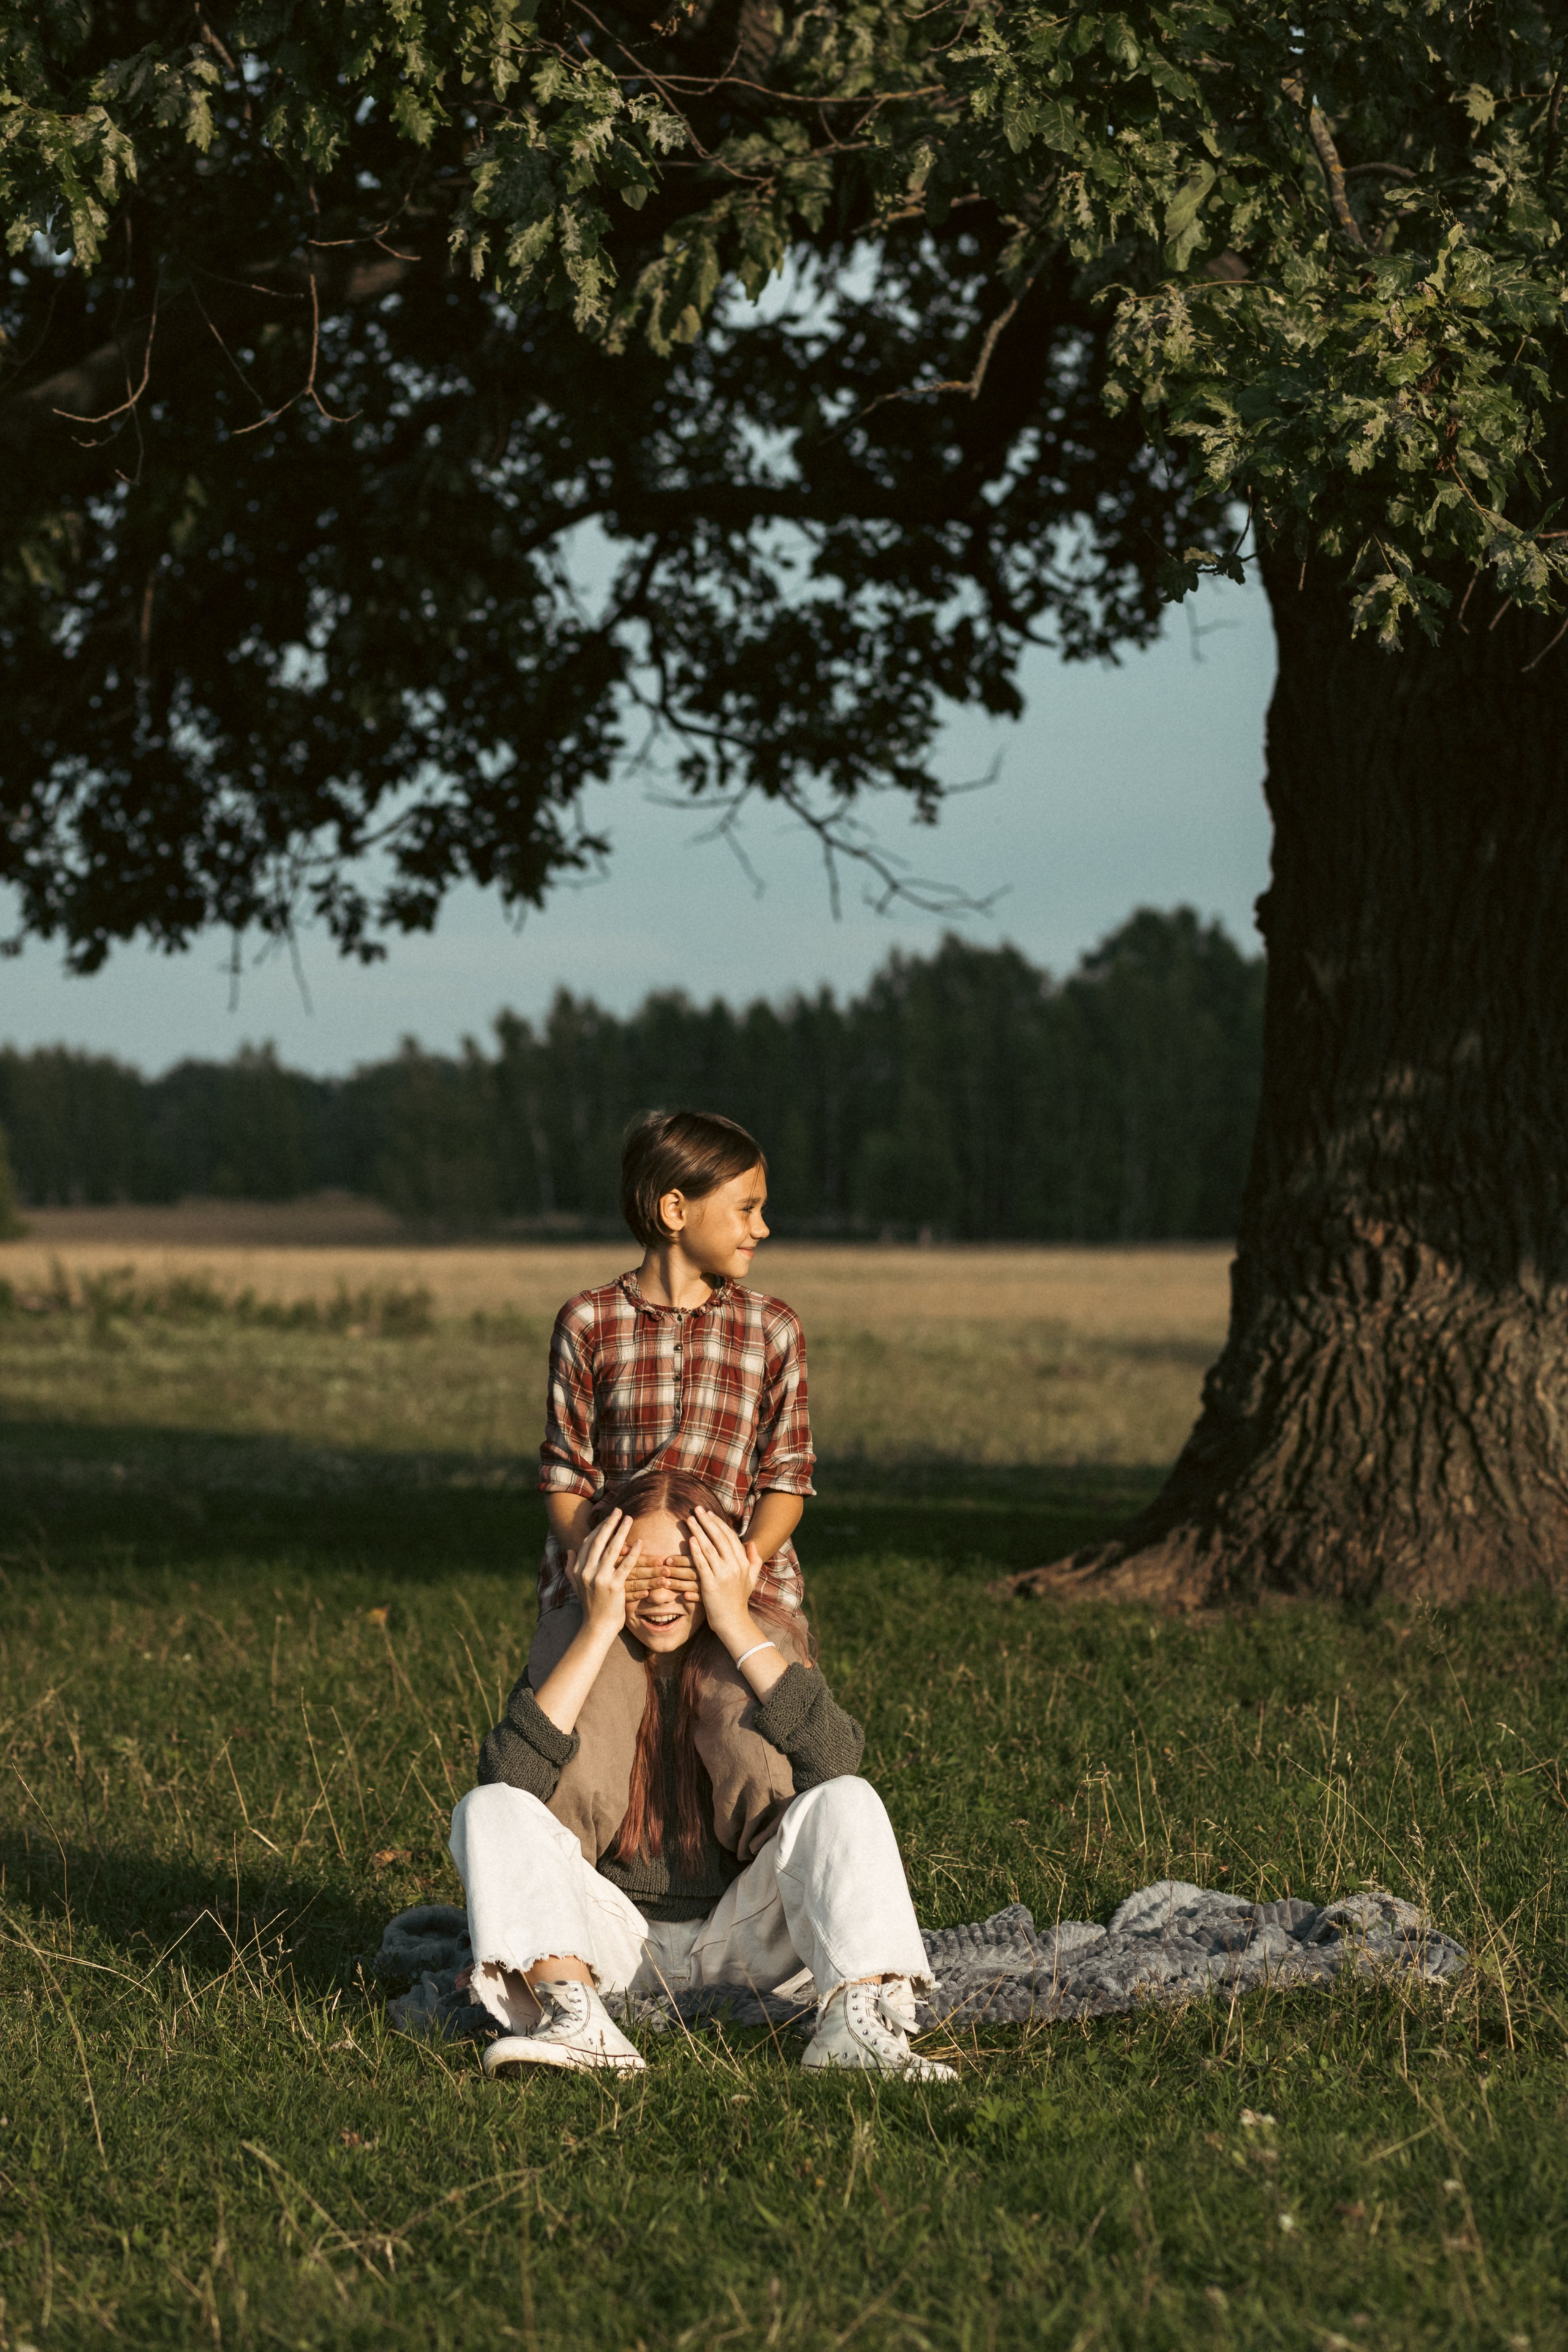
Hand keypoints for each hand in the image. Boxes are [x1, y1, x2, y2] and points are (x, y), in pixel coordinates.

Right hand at [565, 1509, 641, 1641]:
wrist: (597, 1627)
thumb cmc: (590, 1606)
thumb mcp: (576, 1585)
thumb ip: (571, 1567)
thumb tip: (570, 1550)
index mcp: (578, 1569)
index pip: (588, 1543)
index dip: (598, 1529)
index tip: (608, 1518)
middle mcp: (587, 1572)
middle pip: (599, 1541)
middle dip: (609, 1524)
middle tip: (619, 1511)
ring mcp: (600, 1578)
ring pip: (613, 1549)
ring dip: (622, 1531)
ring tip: (630, 1519)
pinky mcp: (614, 1586)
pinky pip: (626, 1565)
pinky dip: (633, 1552)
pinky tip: (640, 1542)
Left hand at [688, 1508, 763, 1648]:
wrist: (733, 1622)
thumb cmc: (739, 1600)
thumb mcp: (751, 1578)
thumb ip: (754, 1560)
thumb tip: (752, 1543)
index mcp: (743, 1563)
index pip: (730, 1537)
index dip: (719, 1524)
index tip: (709, 1514)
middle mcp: (734, 1566)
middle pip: (719, 1538)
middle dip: (707, 1521)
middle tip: (696, 1509)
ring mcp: (723, 1575)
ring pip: (709, 1548)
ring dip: (698, 1531)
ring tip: (689, 1519)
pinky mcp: (711, 1584)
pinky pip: (702, 1564)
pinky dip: (696, 1550)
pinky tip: (690, 1540)